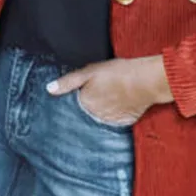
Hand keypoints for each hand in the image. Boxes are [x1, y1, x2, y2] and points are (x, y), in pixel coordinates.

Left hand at [46, 55, 173, 127]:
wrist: (146, 81)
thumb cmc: (118, 72)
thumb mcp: (90, 71)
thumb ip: (68, 81)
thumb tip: (48, 89)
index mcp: (84, 103)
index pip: (73, 107)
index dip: (75, 101)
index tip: (77, 98)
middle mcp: (94, 116)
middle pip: (85, 115)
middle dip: (87, 110)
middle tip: (96, 98)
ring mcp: (109, 121)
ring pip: (98, 120)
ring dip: (99, 114)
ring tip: (107, 102)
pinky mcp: (122, 123)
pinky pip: (113, 122)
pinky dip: (113, 116)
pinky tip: (118, 106)